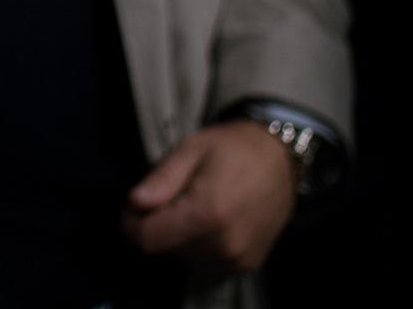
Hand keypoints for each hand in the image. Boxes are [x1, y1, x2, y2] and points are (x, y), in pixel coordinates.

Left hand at [120, 119, 294, 276]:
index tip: (133, 205)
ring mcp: (238, 259)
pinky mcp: (247, 264)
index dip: (131, 224)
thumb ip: (162, 179)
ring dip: (176, 236)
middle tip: (166, 197)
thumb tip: (135, 203)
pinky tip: (206, 219)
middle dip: (155, 225)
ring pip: (184, 257)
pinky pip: (205, 261)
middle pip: (164, 249)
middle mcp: (224, 245)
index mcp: (207, 215)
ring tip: (189, 204)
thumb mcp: (191, 150)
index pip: (148, 239)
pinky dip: (197, 244)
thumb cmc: (232, 148)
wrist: (282, 158)